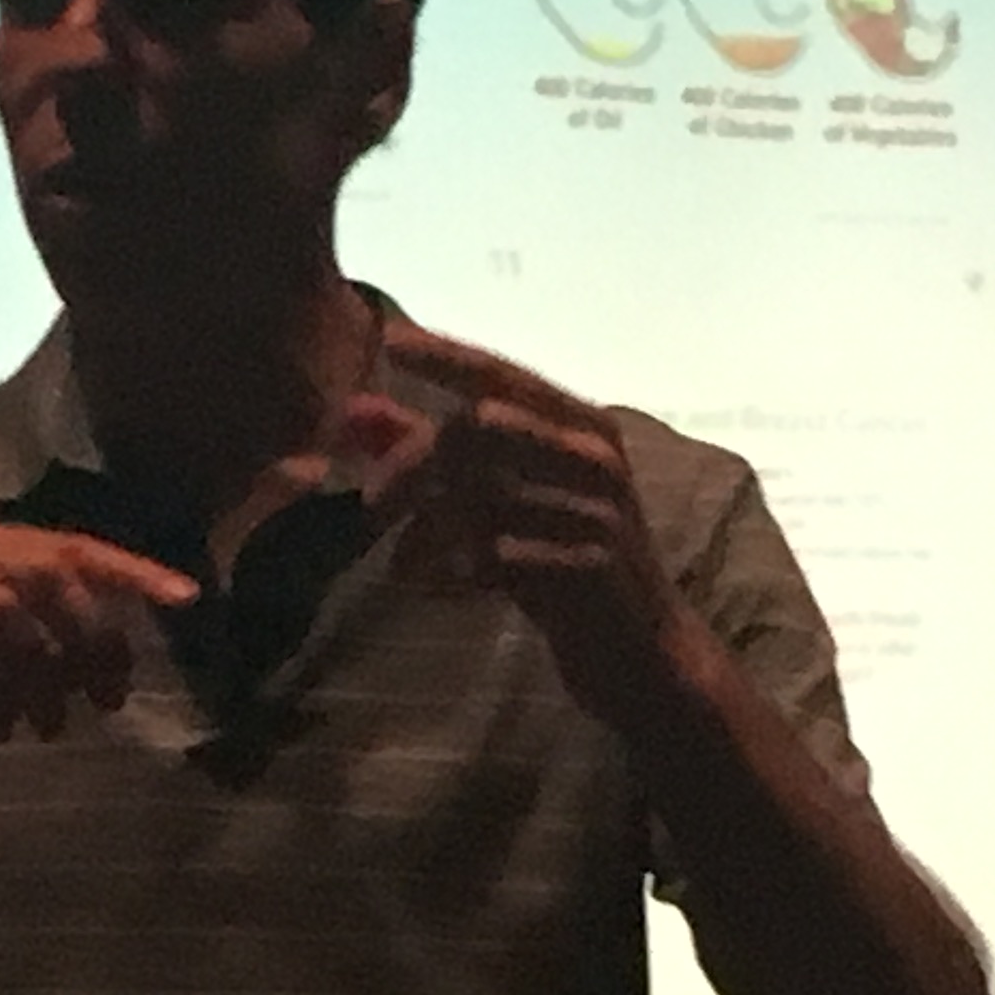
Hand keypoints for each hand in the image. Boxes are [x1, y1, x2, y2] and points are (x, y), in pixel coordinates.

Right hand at [0, 520, 198, 787]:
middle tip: (108, 699)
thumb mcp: (4, 676)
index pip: (69, 547)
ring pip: (1, 611)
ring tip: (47, 728)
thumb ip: (56, 655)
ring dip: (38, 675)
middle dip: (91, 637)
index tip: (186, 602)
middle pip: (45, 573)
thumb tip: (118, 665)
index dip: (131, 571)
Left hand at [345, 322, 688, 716]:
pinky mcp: (592, 564)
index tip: (389, 339)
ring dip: (428, 531)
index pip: (502, 376)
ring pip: (485, 493)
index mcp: (579, 424)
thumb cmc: (562, 566)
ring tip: (403, 565)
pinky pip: (503, 553)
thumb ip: (428, 451)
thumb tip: (351, 410)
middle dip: (413, 463)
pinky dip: (457, 570)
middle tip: (371, 506)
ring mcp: (598, 507)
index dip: (446, 356)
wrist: (643, 654)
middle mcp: (595, 453)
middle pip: (480, 427)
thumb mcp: (499, 502)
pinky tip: (438, 588)